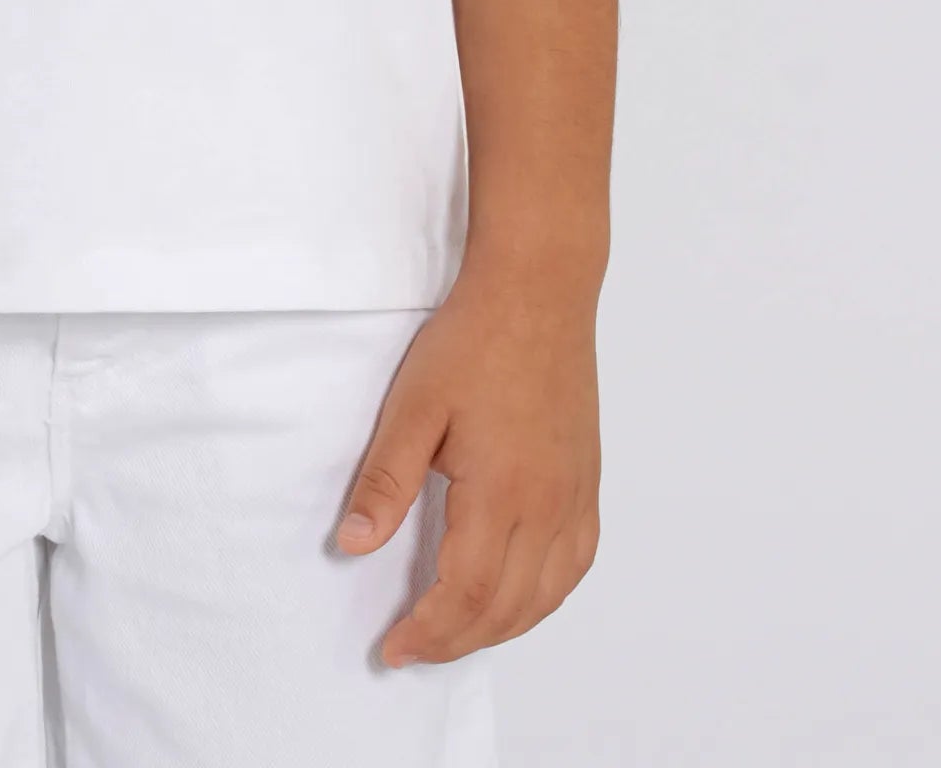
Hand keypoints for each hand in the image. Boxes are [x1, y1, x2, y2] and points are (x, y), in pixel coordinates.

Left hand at [335, 269, 600, 664]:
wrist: (538, 291)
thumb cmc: (473, 341)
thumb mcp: (412, 407)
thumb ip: (385, 482)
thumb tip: (353, 544)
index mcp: (502, 493)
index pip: (466, 595)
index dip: (428, 633)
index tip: (393, 648)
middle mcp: (548, 506)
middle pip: (508, 608)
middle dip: (457, 641)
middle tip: (413, 648)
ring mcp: (575, 495)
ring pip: (547, 595)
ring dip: (501, 627)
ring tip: (455, 634)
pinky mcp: (587, 480)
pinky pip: (576, 563)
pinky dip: (545, 597)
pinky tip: (519, 596)